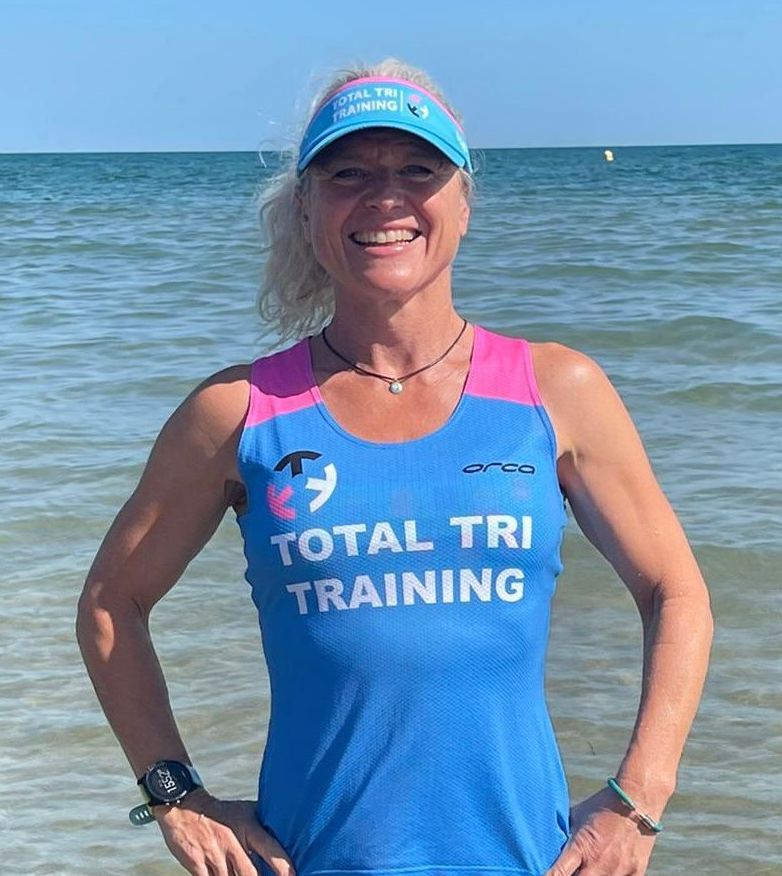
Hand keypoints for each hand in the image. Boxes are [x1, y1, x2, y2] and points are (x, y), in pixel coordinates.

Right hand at [154, 789, 295, 875]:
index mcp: (247, 827)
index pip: (270, 848)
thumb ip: (262, 824)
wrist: (185, 807)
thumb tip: (286, 832)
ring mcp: (213, 853)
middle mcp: (232, 841)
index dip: (283, 865)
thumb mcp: (245, 811)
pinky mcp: (196, 864)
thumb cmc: (221, 812)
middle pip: (250, 873)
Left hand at [544, 787, 657, 875]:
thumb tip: (550, 840)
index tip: (544, 875)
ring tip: (587, 868)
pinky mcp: (635, 874)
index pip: (559, 873)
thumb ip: (566, 832)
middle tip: (569, 872)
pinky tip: (605, 870)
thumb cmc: (603, 805)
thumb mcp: (578, 815)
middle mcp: (599, 862)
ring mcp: (618, 870)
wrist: (638, 800)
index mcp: (581, 846)